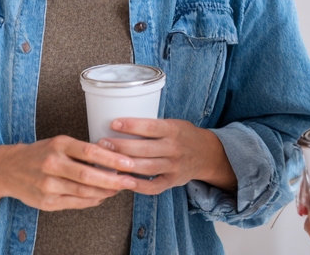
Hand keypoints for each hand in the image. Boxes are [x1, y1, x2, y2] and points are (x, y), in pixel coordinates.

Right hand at [0, 135, 138, 211]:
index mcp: (58, 145)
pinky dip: (92, 201)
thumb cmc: (39, 154)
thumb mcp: (58, 144)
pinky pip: (75, 203)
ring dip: (105, 192)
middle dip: (113, 180)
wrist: (8, 169)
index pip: (90, 151)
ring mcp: (48, 185)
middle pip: (88, 175)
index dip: (112, 159)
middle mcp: (52, 164)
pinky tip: (102, 197)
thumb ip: (81, 151)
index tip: (129, 163)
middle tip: (130, 181)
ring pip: (83, 192)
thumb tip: (112, 159)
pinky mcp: (46, 202)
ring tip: (119, 189)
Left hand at [98, 118, 236, 194]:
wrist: (207, 155)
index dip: (131, 125)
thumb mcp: (173, 123)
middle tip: (102, 143)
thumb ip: (152, 126)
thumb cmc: (183, 135)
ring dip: (124, 166)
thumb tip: (118, 124)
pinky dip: (137, 186)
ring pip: (146, 168)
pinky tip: (122, 181)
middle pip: (144, 149)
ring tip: (106, 162)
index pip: (150, 126)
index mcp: (174, 129)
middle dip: (121, 146)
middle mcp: (174, 148)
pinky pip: (153, 186)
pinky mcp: (172, 181)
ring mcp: (174, 166)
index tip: (113, 123)